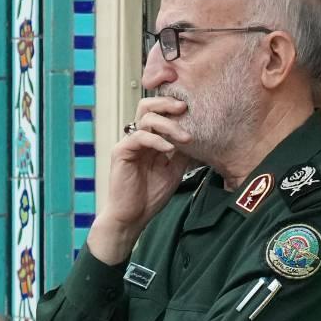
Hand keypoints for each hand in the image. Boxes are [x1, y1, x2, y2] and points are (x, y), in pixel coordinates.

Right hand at [89, 96, 193, 262]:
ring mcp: (129, 143)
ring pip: (145, 119)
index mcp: (150, 139)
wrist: (134, 216)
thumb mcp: (174, 170)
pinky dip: (157, 140)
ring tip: (186, 137)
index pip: (159, 113)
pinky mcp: (121, 152)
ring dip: (168, 125)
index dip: (172, 106)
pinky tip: (170, 149)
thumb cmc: (151, 195)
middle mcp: (138, 137)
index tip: (192, 108)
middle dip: (167, 103)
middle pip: (148, 106)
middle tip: (184, 107)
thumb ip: (182, 152)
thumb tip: (199, 135)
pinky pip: (139, 137)